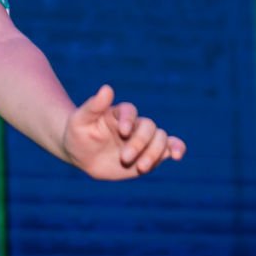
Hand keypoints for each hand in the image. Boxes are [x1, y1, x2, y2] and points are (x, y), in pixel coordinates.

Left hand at [62, 85, 185, 180]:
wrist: (82, 155)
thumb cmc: (78, 134)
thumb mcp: (80, 121)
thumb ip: (94, 106)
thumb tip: (107, 88)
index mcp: (118, 113)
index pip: (130, 111)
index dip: (129, 120)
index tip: (122, 132)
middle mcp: (134, 124)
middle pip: (148, 127)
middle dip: (140, 143)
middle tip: (124, 157)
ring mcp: (143, 139)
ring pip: (160, 138)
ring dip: (154, 152)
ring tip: (141, 167)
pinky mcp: (150, 154)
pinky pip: (168, 148)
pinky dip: (176, 149)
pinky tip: (176, 155)